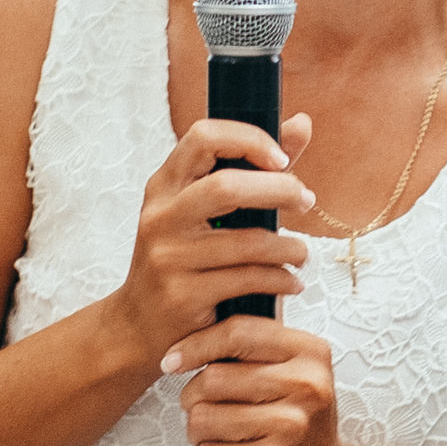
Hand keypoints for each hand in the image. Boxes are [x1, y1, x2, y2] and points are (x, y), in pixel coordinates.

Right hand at [109, 114, 317, 365]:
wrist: (139, 322)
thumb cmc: (184, 257)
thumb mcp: (206, 210)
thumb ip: (256, 168)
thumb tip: (302, 123)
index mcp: (165, 184)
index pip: (203, 138)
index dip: (249, 139)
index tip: (283, 158)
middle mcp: (161, 216)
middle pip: (226, 187)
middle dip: (279, 190)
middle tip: (307, 200)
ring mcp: (168, 256)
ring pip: (247, 241)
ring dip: (290, 247)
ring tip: (302, 254)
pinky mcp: (183, 294)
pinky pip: (249, 280)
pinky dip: (281, 280)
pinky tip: (291, 282)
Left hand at [163, 313, 351, 445]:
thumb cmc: (295, 421)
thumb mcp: (290, 372)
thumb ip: (254, 346)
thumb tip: (193, 326)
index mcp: (310, 353)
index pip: (239, 331)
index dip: (196, 344)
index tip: (172, 360)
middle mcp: (308, 385)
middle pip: (214, 377)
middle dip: (194, 396)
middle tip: (204, 407)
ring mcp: (294, 425)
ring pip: (205, 416)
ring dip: (199, 429)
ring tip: (220, 433)